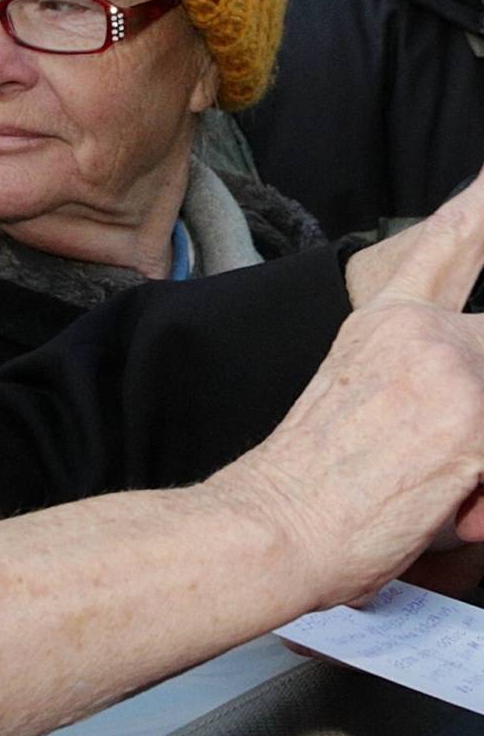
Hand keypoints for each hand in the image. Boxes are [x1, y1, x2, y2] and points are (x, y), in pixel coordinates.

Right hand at [220, 167, 483, 608]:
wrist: (273, 527)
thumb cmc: (308, 490)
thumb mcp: (358, 402)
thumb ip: (421, 380)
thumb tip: (463, 415)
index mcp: (384, 323)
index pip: (447, 244)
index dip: (479, 208)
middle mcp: (420, 329)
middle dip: (476, 404)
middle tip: (440, 431)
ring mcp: (451, 367)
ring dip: (478, 455)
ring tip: (444, 497)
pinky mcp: (474, 418)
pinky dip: (483, 499)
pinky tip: (451, 511)